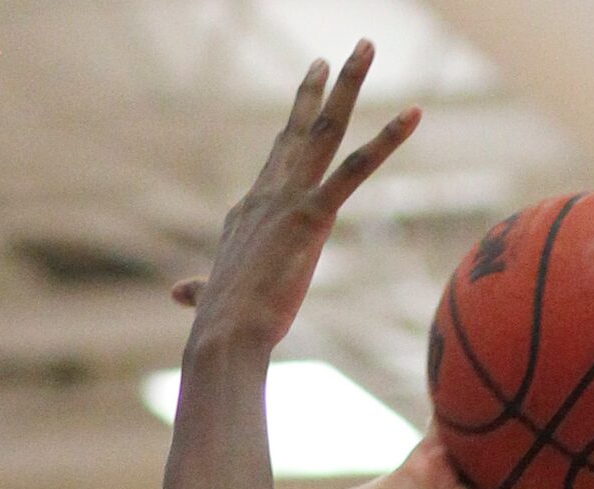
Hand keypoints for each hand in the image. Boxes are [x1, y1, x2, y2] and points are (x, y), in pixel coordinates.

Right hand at [171, 42, 418, 352]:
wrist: (225, 336)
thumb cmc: (220, 327)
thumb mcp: (210, 297)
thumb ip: (199, 290)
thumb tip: (179, 293)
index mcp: (246, 213)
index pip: (272, 168)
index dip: (288, 140)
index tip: (303, 115)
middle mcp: (265, 195)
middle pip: (295, 131)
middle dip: (314, 91)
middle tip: (327, 59)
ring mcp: (289, 200)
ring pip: (324, 130)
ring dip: (348, 85)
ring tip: (365, 46)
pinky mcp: (312, 216)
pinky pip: (356, 168)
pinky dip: (387, 139)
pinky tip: (414, 113)